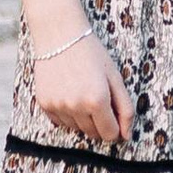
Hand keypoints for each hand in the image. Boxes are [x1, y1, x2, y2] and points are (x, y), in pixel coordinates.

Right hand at [30, 27, 132, 147]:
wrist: (60, 35)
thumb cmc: (91, 53)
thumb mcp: (115, 77)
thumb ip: (125, 108)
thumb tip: (126, 136)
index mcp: (97, 100)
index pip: (110, 134)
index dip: (116, 128)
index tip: (114, 117)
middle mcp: (76, 107)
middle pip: (93, 134)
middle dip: (100, 123)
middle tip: (99, 100)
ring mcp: (58, 106)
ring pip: (77, 129)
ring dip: (83, 119)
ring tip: (83, 93)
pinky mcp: (45, 104)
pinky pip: (61, 122)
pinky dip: (68, 114)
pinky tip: (70, 94)